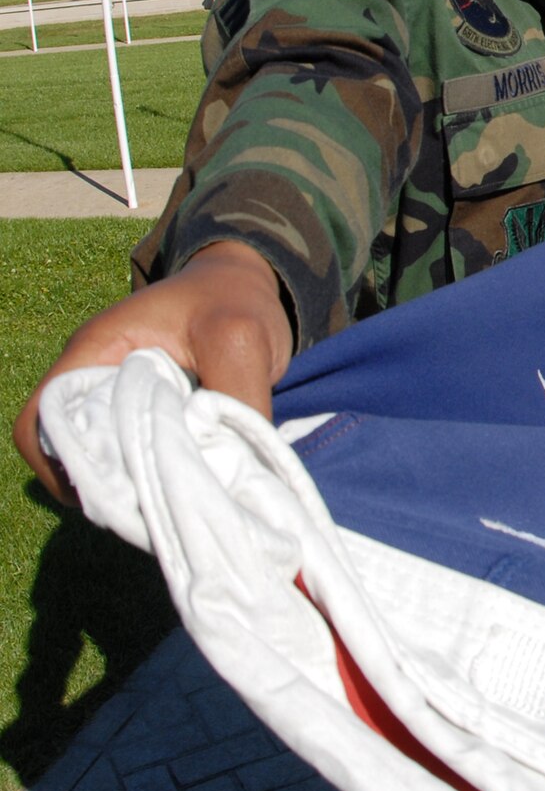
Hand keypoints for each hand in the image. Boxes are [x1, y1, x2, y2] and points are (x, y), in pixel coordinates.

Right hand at [13, 241, 292, 505]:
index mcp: (97, 352)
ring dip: (135, 481)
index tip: (110, 494)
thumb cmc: (235, 299)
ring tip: (169, 502)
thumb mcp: (241, 339)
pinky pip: (139, 451)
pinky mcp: (151, 411)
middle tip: (148, 508)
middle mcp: (97, 377)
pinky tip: (187, 487)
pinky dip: (159, 471)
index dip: (61, 465)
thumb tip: (234, 466)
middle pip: (70, 447)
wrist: (254, 282)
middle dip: (106, 483)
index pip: (43, 419)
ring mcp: (121, 395)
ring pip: (107, 455)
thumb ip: (236, 398)